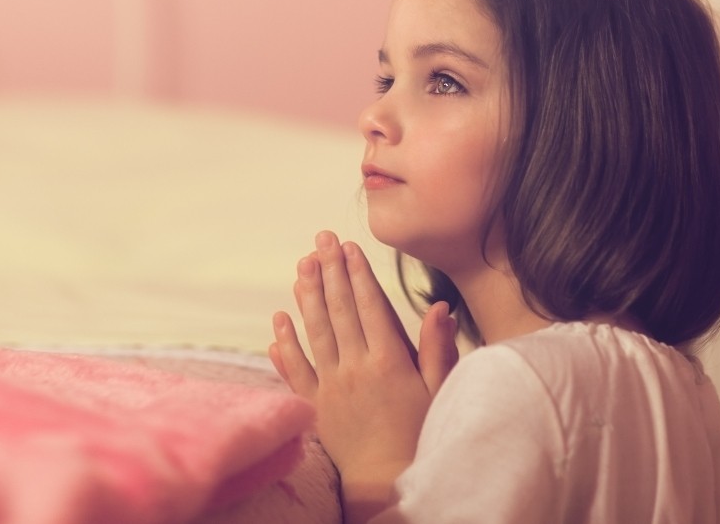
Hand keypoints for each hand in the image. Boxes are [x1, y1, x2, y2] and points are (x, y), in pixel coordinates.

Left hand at [268, 231, 458, 519]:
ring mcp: (331, 385)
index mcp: (389, 361)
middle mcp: (356, 368)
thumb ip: (438, 348)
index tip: (349, 246)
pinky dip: (285, 343)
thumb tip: (440, 307)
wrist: (388, 480)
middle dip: (330, 270)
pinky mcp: (314, 404)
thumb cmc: (421, 434)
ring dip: (307, 295)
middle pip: (340, 310)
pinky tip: (279, 319)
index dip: (358, 273)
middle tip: (322, 239)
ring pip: (316, 332)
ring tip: (302, 265)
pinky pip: (295, 369)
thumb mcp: (440, 390)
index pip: (370, 306)